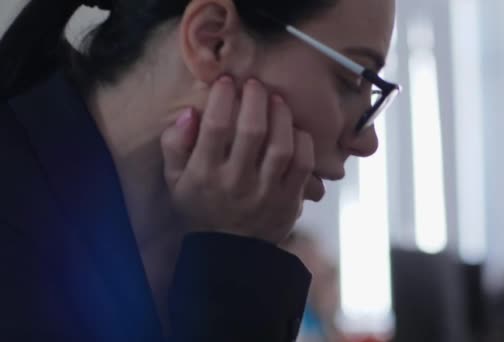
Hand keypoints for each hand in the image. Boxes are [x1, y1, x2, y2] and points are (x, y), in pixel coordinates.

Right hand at [160, 77, 314, 243]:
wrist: (228, 253)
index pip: (216, 127)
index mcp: (205, 174)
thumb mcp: (174, 180)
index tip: (226, 82)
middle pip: (252, 131)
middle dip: (255, 99)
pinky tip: (296, 130)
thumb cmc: (200, 208)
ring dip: (281, 116)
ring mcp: (266, 193)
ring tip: (277, 101)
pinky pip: (303, 165)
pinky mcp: (289, 201)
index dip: (223, 98)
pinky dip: (303, 143)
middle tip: (255, 85)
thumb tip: (190, 113)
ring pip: (281, 146)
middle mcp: (236, 182)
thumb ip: (175, 145)